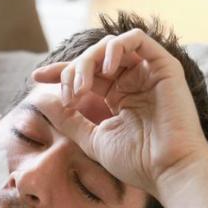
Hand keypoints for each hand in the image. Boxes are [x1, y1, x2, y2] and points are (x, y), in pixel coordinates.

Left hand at [31, 28, 207, 196]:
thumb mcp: (93, 140)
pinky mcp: (164, 66)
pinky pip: (137, 38)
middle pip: (94, 59)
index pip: (87, 74)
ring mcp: (149, 72)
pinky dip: (116, 47)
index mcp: (120, 97)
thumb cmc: (137, 161)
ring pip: (111, 46)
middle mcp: (134, 81)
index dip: (61, 71)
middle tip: (69, 97)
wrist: (169, 170)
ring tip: (84, 87)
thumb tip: (41, 101)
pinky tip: (105, 69)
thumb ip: (69, 119)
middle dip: (73, 71)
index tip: (37, 77)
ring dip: (90, 60)